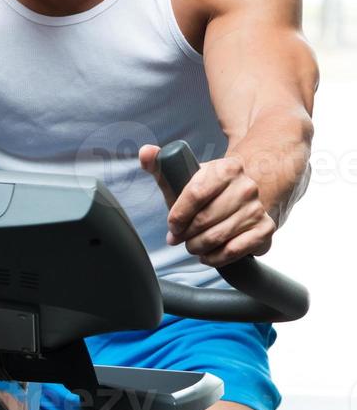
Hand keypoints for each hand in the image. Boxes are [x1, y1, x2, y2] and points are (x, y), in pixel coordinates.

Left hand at [139, 144, 275, 266]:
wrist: (240, 199)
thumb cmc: (207, 191)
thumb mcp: (185, 177)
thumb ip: (162, 165)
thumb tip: (145, 152)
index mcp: (227, 168)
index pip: (195, 194)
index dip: (178, 214)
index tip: (172, 225)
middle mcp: (246, 186)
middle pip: (204, 219)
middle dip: (186, 234)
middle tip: (180, 238)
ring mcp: (257, 208)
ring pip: (217, 237)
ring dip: (198, 247)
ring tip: (192, 246)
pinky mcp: (265, 229)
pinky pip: (234, 251)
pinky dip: (216, 257)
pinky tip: (208, 254)